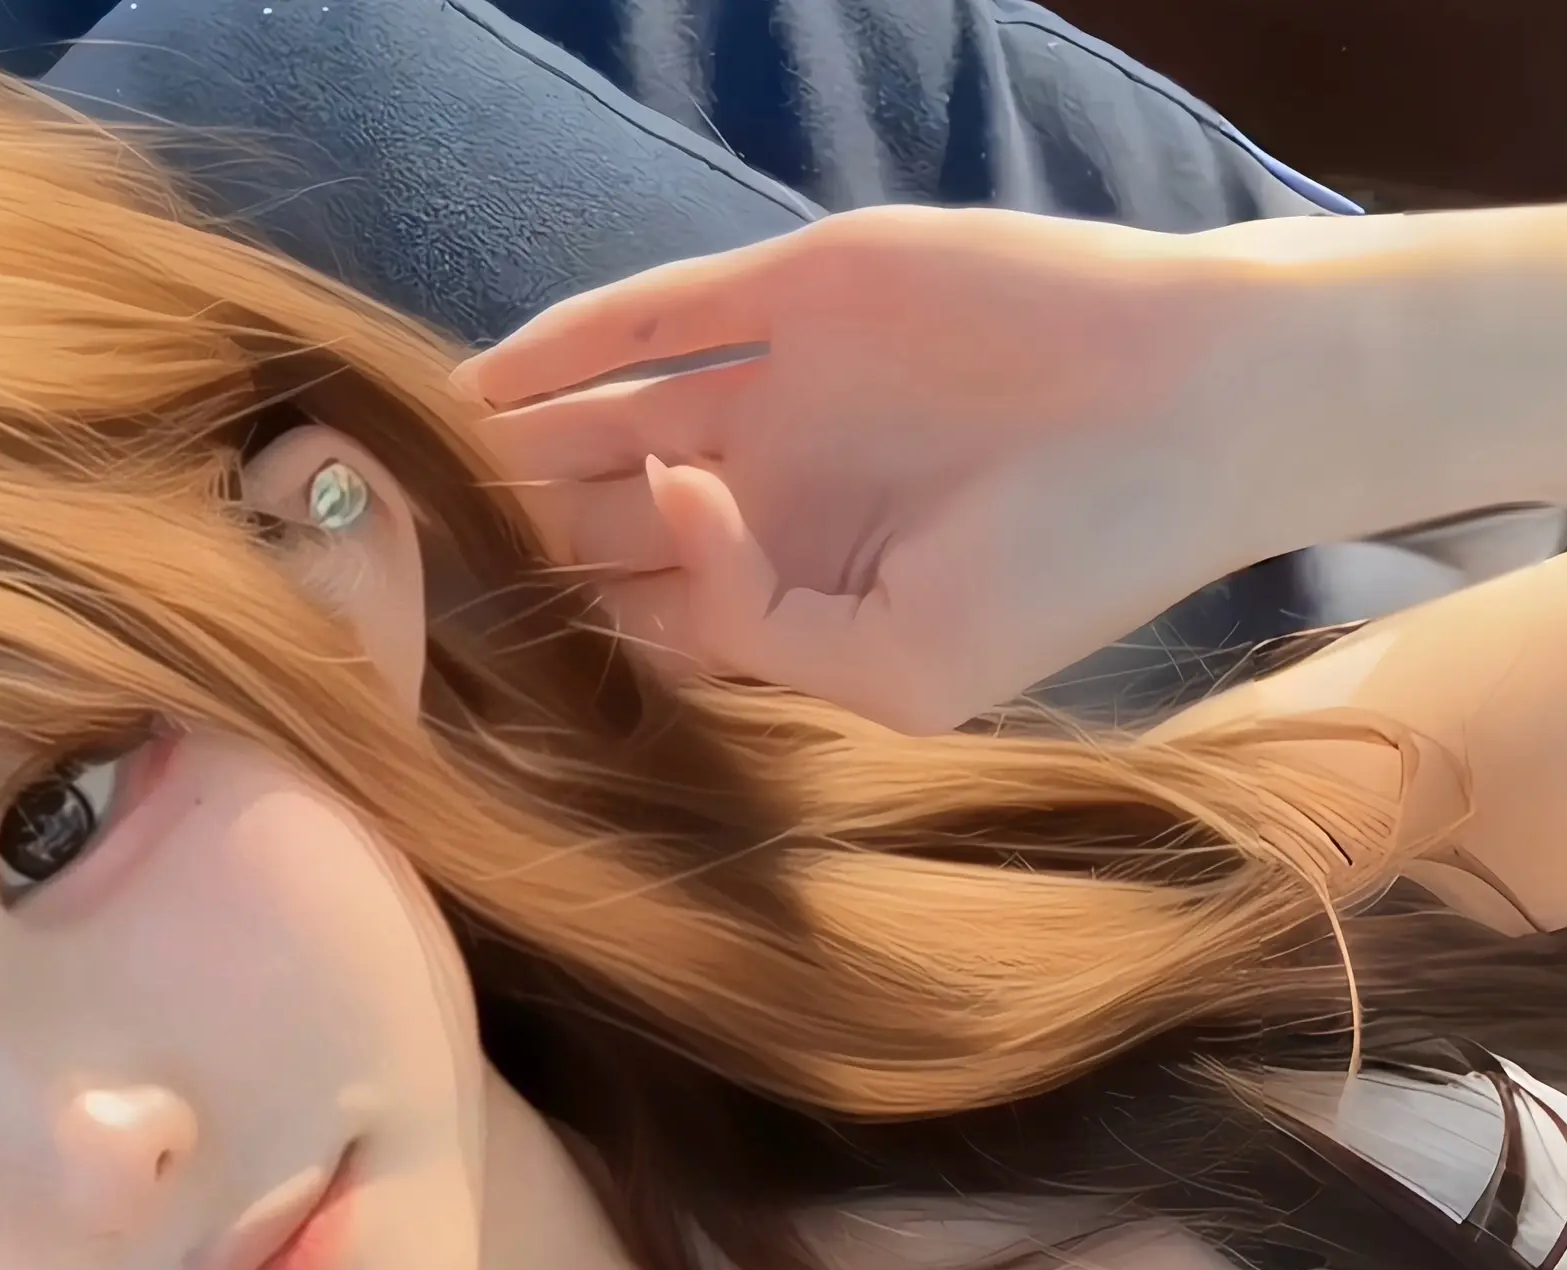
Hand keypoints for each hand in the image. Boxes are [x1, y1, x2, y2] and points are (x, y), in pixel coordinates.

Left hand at [452, 207, 1267, 733]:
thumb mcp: (898, 668)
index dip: (542, 646)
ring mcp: (770, 395)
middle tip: (376, 571)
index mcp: (785, 610)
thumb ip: (753, 622)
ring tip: (397, 475)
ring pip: (600, 420)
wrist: (1190, 416)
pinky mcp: (794, 295)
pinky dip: (565, 346)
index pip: (631, 632)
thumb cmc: (1064, 575)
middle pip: (593, 529)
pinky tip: (476, 384)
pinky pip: (650, 321)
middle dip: (497, 548)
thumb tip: (654, 505)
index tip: (438, 677)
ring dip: (508, 449)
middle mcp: (763, 504)